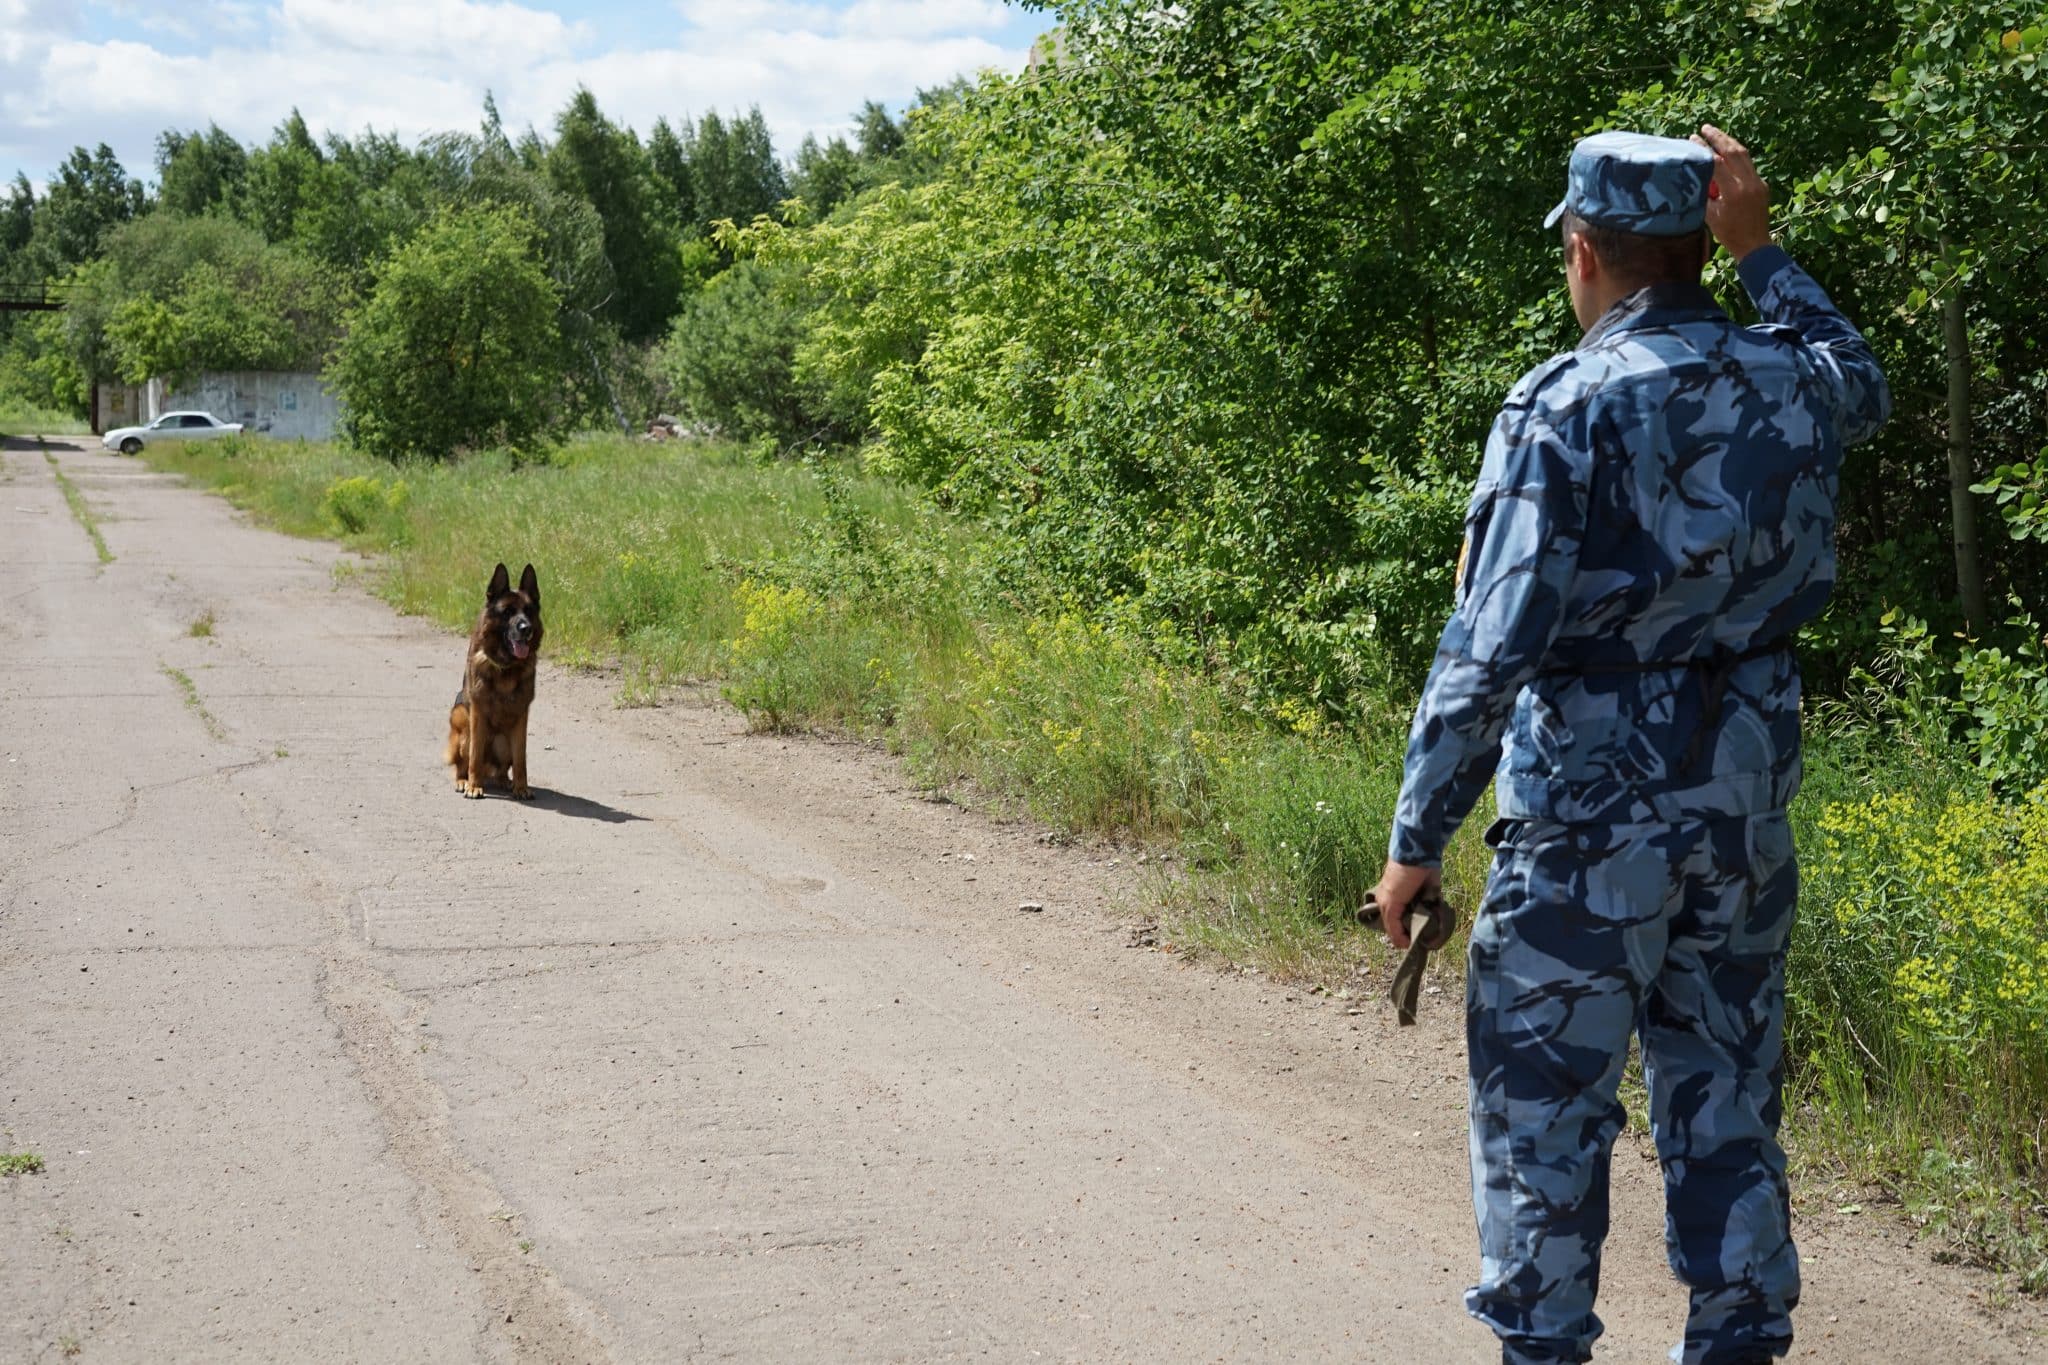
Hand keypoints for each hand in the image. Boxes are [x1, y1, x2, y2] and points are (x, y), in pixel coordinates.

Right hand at [1370, 860, 1440, 949]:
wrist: (1418, 857)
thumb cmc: (1399, 880)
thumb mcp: (1390, 905)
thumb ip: (1393, 927)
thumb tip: (1403, 946)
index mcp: (1388, 908)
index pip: (1395, 932)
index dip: (1403, 939)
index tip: (1412, 945)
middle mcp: (1403, 907)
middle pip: (1411, 928)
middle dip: (1418, 933)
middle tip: (1426, 938)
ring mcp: (1419, 903)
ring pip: (1425, 922)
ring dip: (1431, 927)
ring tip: (1436, 932)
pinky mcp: (1433, 898)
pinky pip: (1438, 913)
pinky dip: (1440, 918)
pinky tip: (1441, 921)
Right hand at [1693, 124, 1772, 259]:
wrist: (1755, 245)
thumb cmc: (1728, 235)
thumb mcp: (1710, 215)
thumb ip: (1704, 194)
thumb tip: (1695, 176)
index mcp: (1733, 192)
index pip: (1717, 163)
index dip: (1704, 149)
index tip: (1692, 139)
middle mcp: (1748, 183)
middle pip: (1733, 152)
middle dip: (1718, 137)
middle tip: (1705, 128)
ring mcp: (1758, 182)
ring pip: (1744, 154)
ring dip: (1729, 142)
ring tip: (1716, 134)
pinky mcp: (1762, 185)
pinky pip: (1749, 164)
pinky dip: (1737, 155)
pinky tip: (1728, 152)